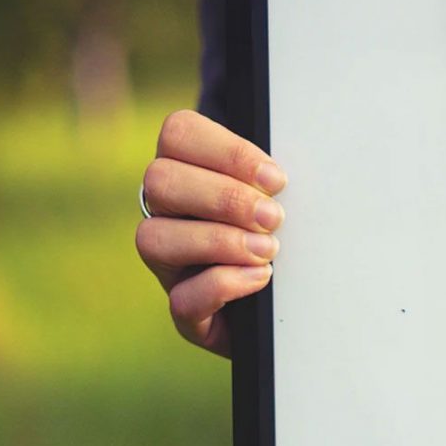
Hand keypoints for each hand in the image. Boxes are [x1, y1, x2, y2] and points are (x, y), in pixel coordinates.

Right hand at [136, 109, 286, 355]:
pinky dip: (223, 285)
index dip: (226, 152)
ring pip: (153, 238)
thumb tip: (278, 177)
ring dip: (219, 241)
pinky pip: (181, 299)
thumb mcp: (281, 196)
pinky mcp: (185, 312)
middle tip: (273, 218)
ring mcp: (168, 264)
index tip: (274, 179)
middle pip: (160, 181)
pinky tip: (259, 277)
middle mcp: (165, 213)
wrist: (292, 301)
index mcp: (187, 169)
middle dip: (224, 198)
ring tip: (268, 251)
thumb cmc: (284, 232)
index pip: (177, 134)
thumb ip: (271, 178)